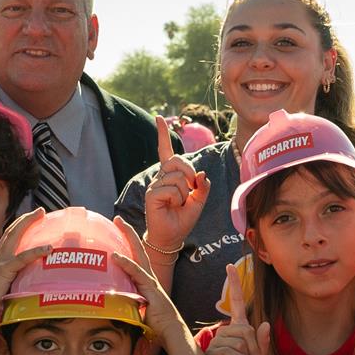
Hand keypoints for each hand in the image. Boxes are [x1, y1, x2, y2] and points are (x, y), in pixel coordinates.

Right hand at [0, 209, 50, 323]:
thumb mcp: (1, 292)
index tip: (30, 220)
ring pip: (15, 236)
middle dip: (25, 219)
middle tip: (39, 211)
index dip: (18, 228)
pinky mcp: (4, 271)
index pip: (8, 240)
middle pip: (12, 232)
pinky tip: (48, 248)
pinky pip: (23, 258)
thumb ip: (12, 288)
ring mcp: (1, 262)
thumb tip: (28, 295)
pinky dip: (36, 251)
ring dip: (27, 223)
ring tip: (40, 214)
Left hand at [110, 216, 186, 345]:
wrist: (170, 332)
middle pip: (138, 249)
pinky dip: (125, 263)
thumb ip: (125, 301)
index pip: (135, 257)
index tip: (118, 231)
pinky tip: (115, 256)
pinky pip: (136, 273)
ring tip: (118, 224)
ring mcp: (150, 281)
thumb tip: (108, 301)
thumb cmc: (154, 323)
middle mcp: (148, 277)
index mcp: (145, 281)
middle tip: (118, 219)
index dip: (128, 244)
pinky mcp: (150, 288)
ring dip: (128, 238)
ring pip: (138, 255)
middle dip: (128, 233)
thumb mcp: (136, 308)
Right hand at [143, 116, 209, 256]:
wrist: (172, 236)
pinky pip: (171, 189)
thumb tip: (202, 173)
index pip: (166, 151)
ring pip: (178, 177)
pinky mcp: (152, 194)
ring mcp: (155, 185)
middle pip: (178, 161)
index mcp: (171, 175)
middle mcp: (161, 177)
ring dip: (185, 192)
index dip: (163, 134)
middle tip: (190, 191)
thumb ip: (203, 186)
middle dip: (190, 174)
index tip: (159, 118)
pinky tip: (171, 206)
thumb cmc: (183, 218)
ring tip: (179, 203)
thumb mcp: (199, 200)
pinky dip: (177, 199)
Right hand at [205, 264, 269, 354]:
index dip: (233, 285)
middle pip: (245, 328)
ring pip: (238, 339)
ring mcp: (217, 344)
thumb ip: (264, 344)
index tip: (229, 267)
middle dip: (255, 346)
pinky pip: (230, 350)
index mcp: (238, 331)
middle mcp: (225, 334)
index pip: (235, 304)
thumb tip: (266, 324)